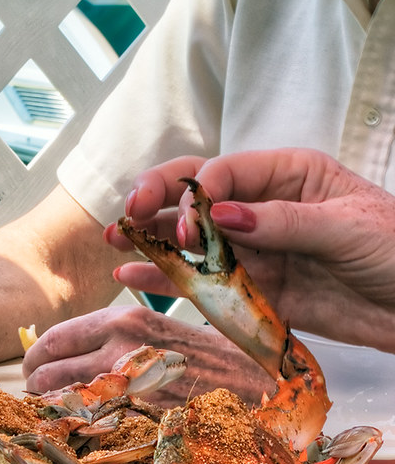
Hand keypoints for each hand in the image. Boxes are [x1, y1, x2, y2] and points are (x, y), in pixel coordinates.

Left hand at [22, 304, 274, 406]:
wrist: (259, 386)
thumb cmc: (213, 358)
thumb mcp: (159, 332)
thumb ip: (114, 340)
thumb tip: (70, 354)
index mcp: (122, 321)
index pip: (53, 338)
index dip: (36, 357)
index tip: (33, 368)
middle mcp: (117, 350)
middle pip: (45, 371)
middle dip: (35, 386)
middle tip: (38, 396)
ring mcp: (125, 389)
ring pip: (59, 402)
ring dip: (50, 410)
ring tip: (57, 414)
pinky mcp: (135, 421)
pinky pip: (86, 428)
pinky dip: (75, 430)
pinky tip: (82, 433)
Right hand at [106, 149, 394, 351]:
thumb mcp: (348, 228)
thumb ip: (284, 223)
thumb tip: (224, 216)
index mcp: (289, 176)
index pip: (226, 173)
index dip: (198, 196)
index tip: (189, 227)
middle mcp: (263, 208)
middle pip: (197, 197)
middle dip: (158, 202)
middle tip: (128, 214)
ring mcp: (255, 250)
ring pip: (192, 241)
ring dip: (152, 240)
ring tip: (116, 242)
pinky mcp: (252, 290)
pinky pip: (203, 283)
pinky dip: (168, 280)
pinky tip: (133, 277)